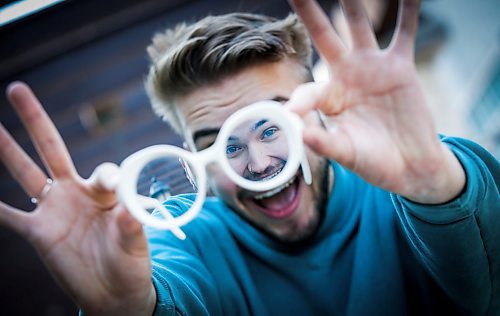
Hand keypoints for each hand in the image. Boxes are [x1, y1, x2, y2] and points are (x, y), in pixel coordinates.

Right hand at [0, 82, 154, 314]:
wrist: (113, 293)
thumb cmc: (129, 264)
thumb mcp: (136, 244)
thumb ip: (131, 226)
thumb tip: (129, 210)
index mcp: (105, 193)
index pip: (105, 171)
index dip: (107, 175)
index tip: (108, 185)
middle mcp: (76, 193)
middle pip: (52, 150)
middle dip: (36, 121)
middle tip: (17, 90)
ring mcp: (55, 210)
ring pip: (26, 174)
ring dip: (7, 151)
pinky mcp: (39, 232)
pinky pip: (10, 216)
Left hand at [287, 0, 464, 203]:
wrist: (409, 166)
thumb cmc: (372, 162)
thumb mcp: (345, 154)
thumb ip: (322, 142)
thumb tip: (298, 131)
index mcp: (328, 98)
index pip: (307, 90)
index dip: (300, 101)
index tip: (292, 111)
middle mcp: (346, 75)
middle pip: (324, 37)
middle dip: (309, 13)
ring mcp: (373, 68)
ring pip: (359, 27)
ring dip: (353, 3)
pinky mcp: (400, 67)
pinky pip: (404, 34)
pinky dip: (408, 12)